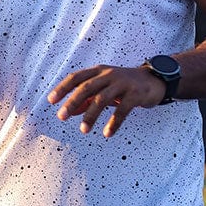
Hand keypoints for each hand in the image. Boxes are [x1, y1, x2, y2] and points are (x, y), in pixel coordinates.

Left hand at [47, 64, 167, 137]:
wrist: (154, 81)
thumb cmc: (123, 86)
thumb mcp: (104, 89)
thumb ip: (87, 100)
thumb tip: (70, 112)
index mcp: (98, 71)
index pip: (76, 77)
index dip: (63, 88)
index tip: (51, 101)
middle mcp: (109, 74)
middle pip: (86, 87)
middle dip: (72, 102)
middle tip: (62, 117)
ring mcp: (123, 83)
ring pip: (102, 99)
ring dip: (91, 116)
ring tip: (84, 130)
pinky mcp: (136, 94)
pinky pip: (122, 110)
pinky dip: (113, 123)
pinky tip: (107, 133)